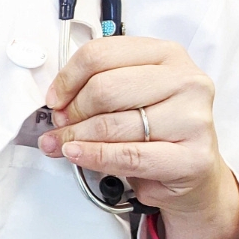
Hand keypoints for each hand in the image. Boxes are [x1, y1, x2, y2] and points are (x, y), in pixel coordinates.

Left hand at [42, 36, 238, 238]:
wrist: (194, 186)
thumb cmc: (150, 135)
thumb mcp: (126, 99)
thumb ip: (94, 84)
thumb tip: (41, 91)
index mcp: (169, 55)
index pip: (101, 51)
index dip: (65, 75)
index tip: (50, 96)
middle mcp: (189, 82)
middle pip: (103, 87)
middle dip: (69, 110)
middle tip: (53, 127)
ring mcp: (197, 121)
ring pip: (111, 122)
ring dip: (73, 138)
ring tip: (58, 147)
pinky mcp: (191, 161)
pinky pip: (125, 156)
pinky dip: (91, 158)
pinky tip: (73, 159)